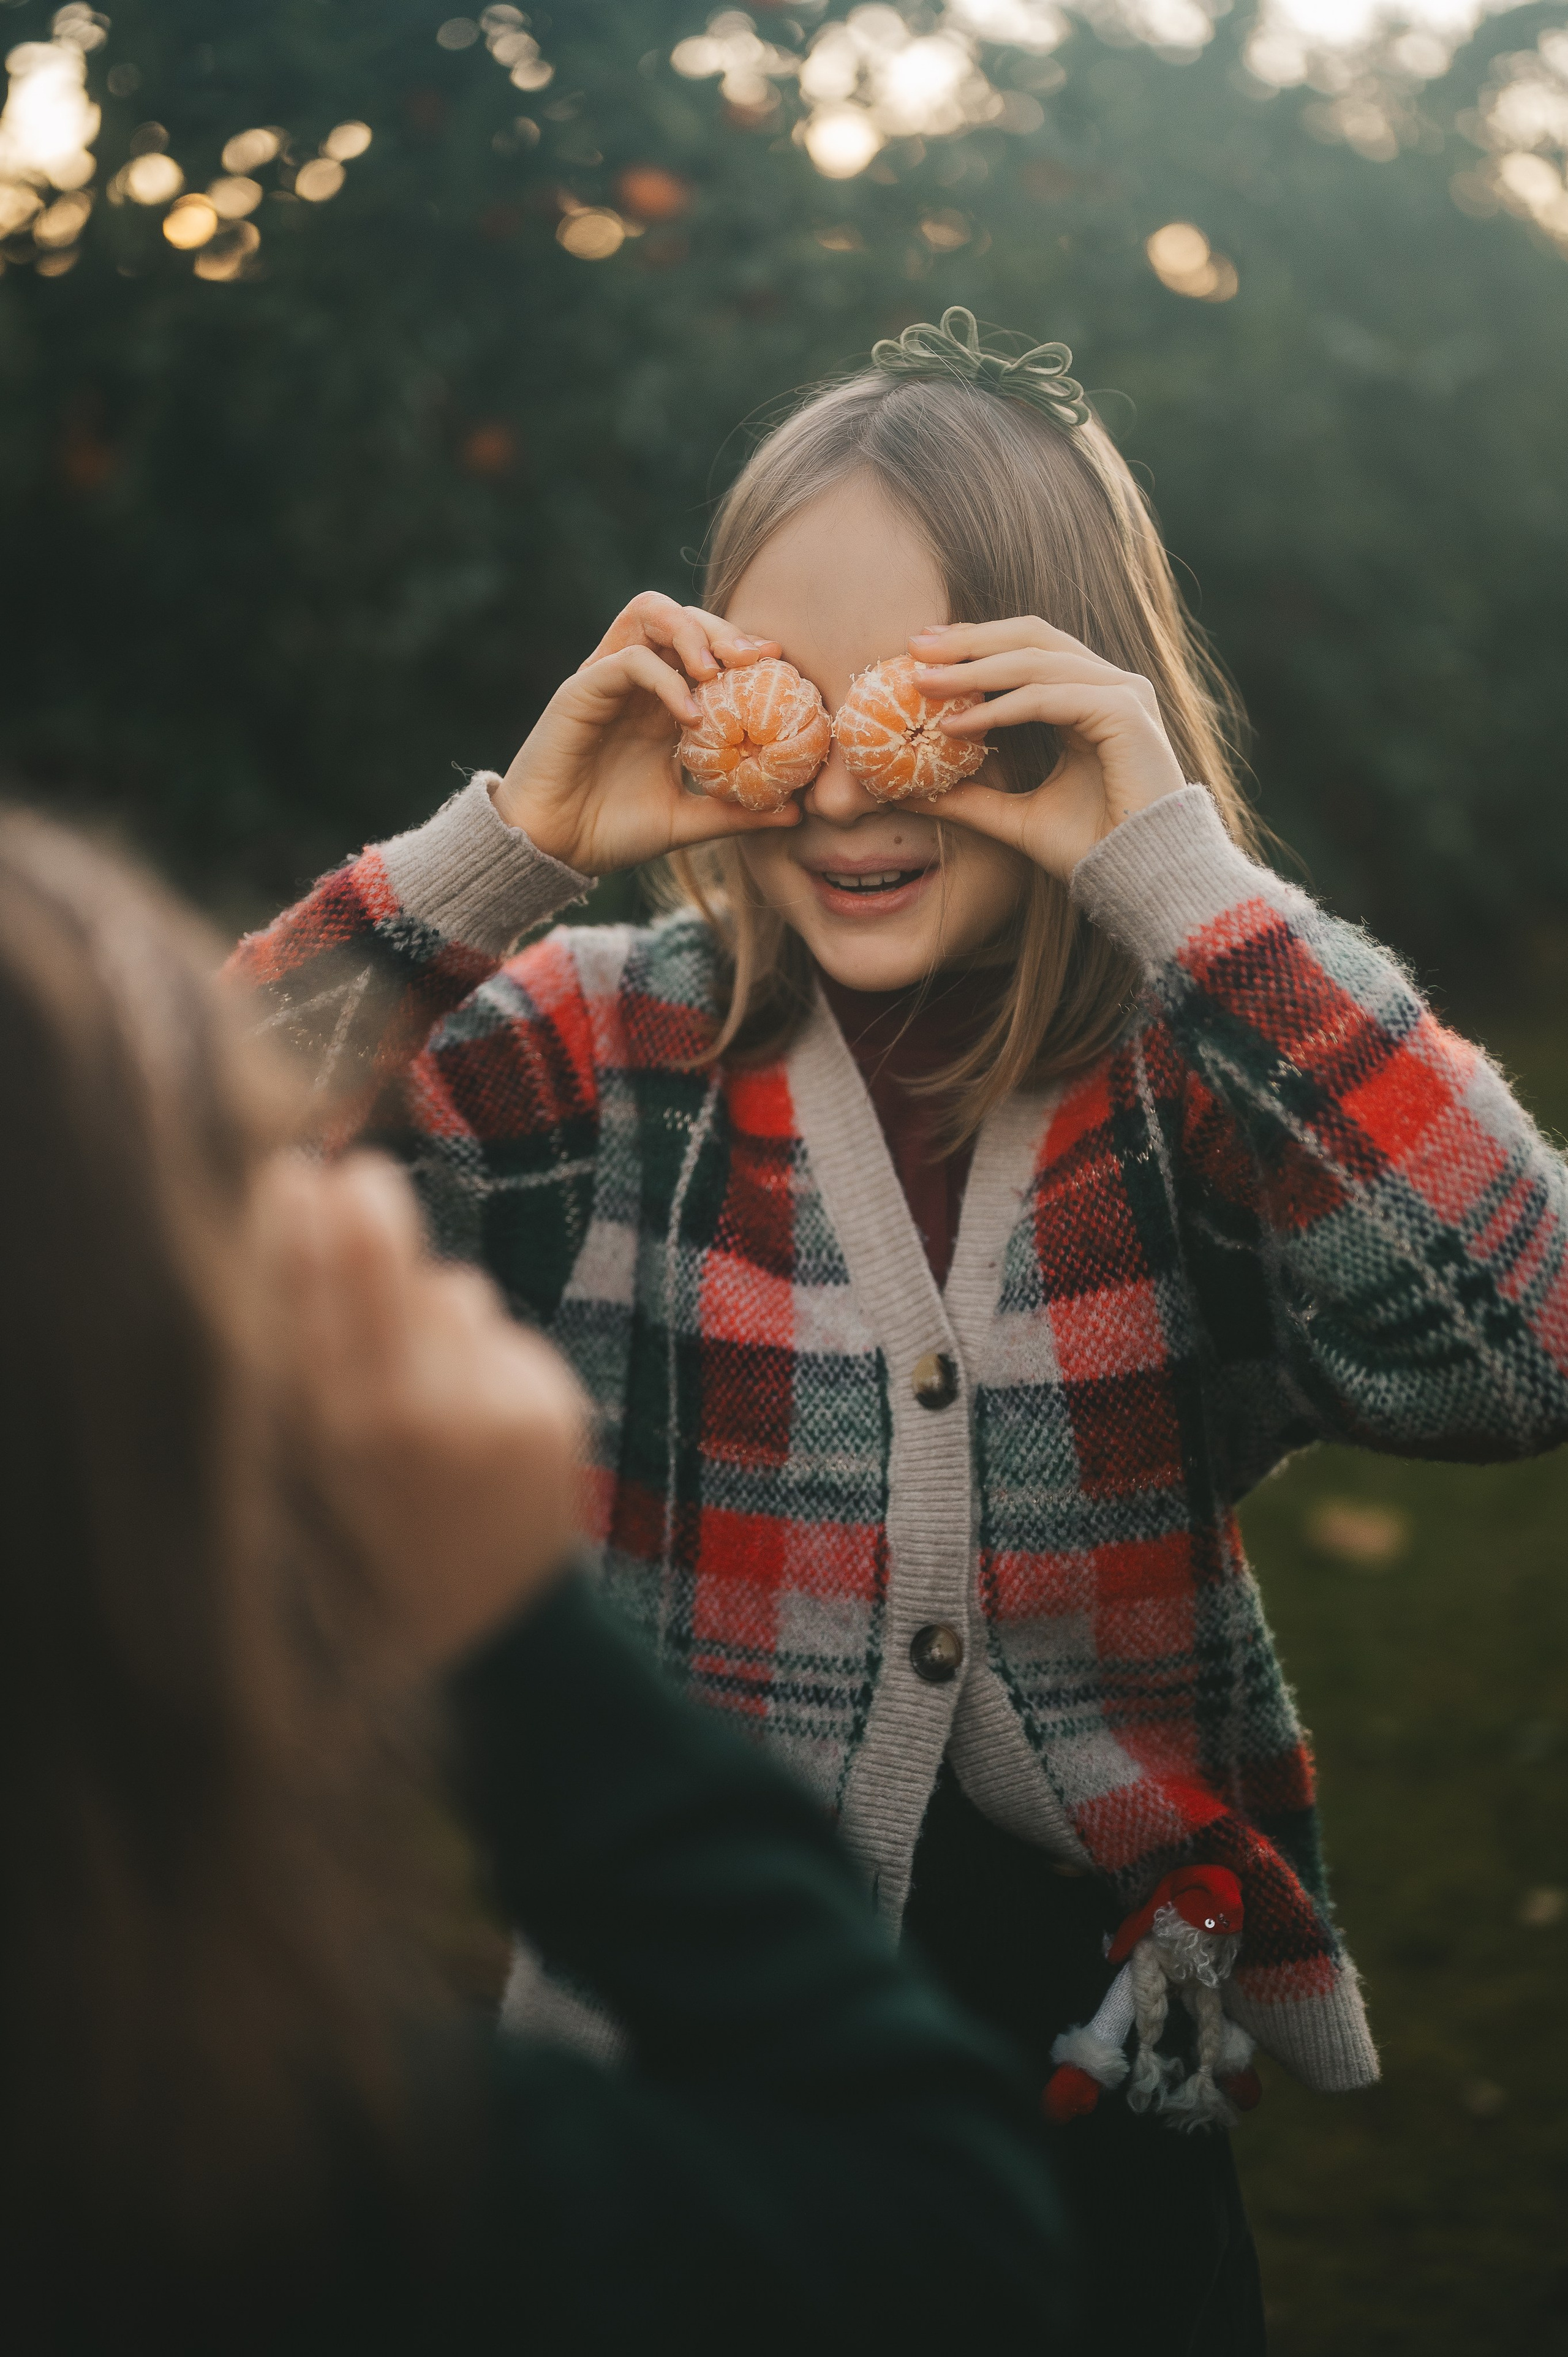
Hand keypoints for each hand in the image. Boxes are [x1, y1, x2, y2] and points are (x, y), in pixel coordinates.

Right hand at [256, 1152, 588, 1674]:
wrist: (488, 1621)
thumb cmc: (376, 1524)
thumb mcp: (310, 1451)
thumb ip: (300, 1342)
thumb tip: (291, 1193)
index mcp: (330, 1432)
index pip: (300, 1282)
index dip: (295, 1212)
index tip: (293, 1172)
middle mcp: (406, 1417)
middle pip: (382, 1255)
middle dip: (370, 1207)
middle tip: (360, 1180)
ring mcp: (486, 1411)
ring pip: (453, 1290)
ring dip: (436, 1309)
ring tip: (424, 1388)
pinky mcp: (548, 1409)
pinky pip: (503, 1332)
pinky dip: (486, 1354)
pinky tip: (478, 1415)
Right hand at [493, 591, 800, 873]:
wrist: (553, 850)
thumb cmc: (610, 832)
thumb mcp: (686, 822)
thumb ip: (735, 812)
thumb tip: (798, 812)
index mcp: (660, 704)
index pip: (704, 649)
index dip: (741, 646)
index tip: (781, 663)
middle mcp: (636, 683)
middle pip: (681, 619)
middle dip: (722, 629)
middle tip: (757, 657)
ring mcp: (607, 679)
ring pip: (648, 614)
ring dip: (690, 631)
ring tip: (718, 670)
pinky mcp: (582, 688)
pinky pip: (629, 660)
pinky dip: (665, 678)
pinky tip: (690, 714)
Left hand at [904, 619, 1187, 881]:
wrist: (1139, 881)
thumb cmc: (1090, 850)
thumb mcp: (1014, 818)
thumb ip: (969, 799)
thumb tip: (908, 796)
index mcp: (1090, 698)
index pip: (1028, 650)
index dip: (976, 643)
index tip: (922, 650)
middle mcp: (1110, 687)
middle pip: (1031, 637)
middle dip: (969, 639)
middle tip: (915, 645)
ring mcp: (1122, 695)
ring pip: (1036, 661)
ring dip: (974, 669)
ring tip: (923, 682)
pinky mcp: (1124, 713)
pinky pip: (1049, 698)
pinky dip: (1001, 708)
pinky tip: (958, 724)